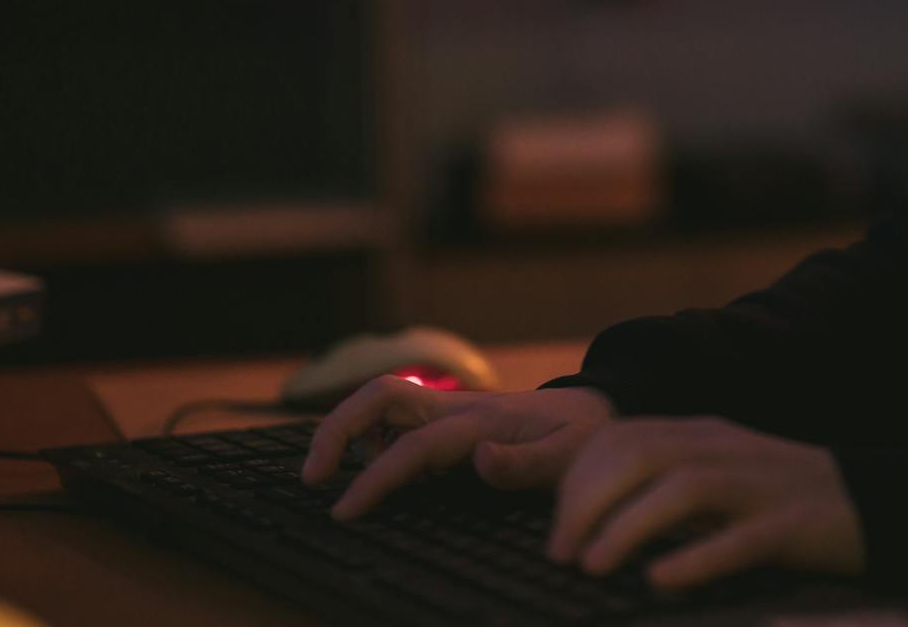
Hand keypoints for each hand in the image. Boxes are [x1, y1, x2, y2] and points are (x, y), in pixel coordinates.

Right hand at [302, 377, 615, 517]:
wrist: (595, 410)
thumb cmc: (583, 440)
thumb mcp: (570, 458)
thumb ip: (527, 464)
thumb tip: (479, 459)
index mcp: (481, 422)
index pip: (414, 446)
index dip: (377, 478)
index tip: (346, 510)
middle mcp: (457, 408)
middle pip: (380, 396)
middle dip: (337, 428)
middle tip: (312, 477)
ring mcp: (449, 408)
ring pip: (382, 401)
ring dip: (349, 428)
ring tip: (333, 475)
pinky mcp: (447, 417)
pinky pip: (395, 416)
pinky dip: (371, 434)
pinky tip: (373, 464)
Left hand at [546, 416, 865, 591]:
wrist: (875, 501)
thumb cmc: (778, 502)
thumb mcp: (715, 480)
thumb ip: (661, 486)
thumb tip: (589, 520)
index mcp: (699, 435)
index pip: (619, 439)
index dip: (576, 483)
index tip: (555, 533)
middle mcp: (723, 449)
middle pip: (639, 455)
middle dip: (587, 503)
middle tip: (561, 554)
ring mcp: (758, 483)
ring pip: (682, 488)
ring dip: (628, 525)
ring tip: (593, 566)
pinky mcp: (790, 524)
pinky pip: (739, 537)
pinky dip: (695, 557)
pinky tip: (661, 579)